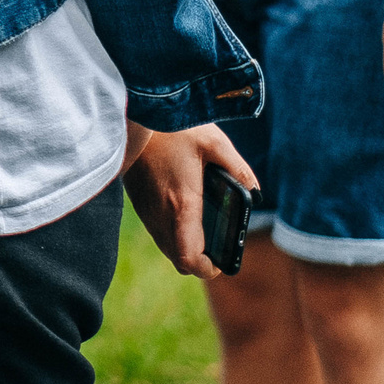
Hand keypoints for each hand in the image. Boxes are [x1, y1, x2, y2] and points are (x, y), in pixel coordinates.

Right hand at [124, 123, 254, 278]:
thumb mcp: (214, 143)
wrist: (129, 114)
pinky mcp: (137, 200)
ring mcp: (145, 208)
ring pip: (165, 245)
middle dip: (198, 259)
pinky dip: (171, 231)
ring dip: (184, 246)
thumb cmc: (172, 128)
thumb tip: (255, 190)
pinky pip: (156, 229)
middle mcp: (160, 213)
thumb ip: (238, 169)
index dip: (207, 269)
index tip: (221, 262)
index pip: (189, 258)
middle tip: (217, 246)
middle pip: (177, 258)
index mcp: (182, 204)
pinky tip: (182, 209)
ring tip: (203, 227)